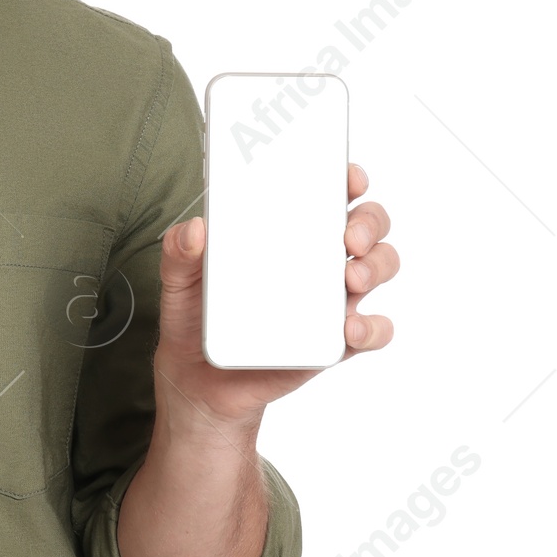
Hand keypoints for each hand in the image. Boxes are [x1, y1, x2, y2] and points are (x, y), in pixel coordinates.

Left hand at [150, 163, 397, 434]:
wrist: (198, 379)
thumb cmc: (197, 315)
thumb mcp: (178, 278)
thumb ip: (178, 250)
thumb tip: (194, 230)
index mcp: (284, 233)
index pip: (325, 194)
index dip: (345, 179)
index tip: (346, 177)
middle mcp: (315, 260)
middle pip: (366, 226)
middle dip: (369, 222)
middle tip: (349, 235)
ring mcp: (329, 300)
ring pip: (377, 269)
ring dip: (376, 267)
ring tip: (352, 277)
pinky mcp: (333, 342)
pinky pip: (372, 332)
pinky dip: (372, 327)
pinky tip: (350, 327)